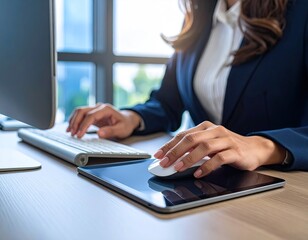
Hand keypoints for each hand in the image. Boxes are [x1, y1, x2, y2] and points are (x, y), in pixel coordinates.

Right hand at [66, 103, 140, 138]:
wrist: (128, 120)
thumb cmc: (125, 125)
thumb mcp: (121, 130)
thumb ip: (111, 131)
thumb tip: (99, 134)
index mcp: (106, 109)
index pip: (91, 116)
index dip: (84, 125)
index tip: (79, 135)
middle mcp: (99, 107)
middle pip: (82, 111)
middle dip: (75, 122)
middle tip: (73, 134)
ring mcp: (95, 109)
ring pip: (80, 111)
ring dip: (73, 121)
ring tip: (70, 132)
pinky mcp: (93, 114)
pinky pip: (81, 115)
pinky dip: (75, 120)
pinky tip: (71, 128)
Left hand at [154, 121, 285, 177]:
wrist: (255, 148)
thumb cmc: (228, 147)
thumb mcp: (210, 144)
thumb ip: (194, 148)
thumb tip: (173, 159)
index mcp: (206, 127)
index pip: (183, 135)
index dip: (169, 145)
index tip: (158, 155)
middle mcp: (215, 131)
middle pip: (191, 139)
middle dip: (175, 151)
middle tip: (164, 163)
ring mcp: (226, 140)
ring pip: (204, 147)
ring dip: (189, 158)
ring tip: (178, 168)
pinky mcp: (235, 151)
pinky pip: (219, 158)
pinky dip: (207, 166)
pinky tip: (199, 173)